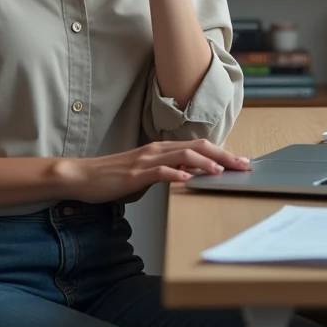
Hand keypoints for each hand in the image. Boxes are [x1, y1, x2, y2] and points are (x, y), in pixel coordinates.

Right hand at [56, 140, 251, 202]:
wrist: (83, 176)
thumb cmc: (113, 177)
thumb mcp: (145, 174)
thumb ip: (166, 172)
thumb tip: (187, 178)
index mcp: (161, 148)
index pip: (199, 146)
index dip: (223, 153)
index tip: (240, 162)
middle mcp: (157, 149)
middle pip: (199, 146)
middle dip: (224, 156)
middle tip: (244, 165)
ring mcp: (146, 160)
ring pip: (184, 155)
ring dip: (207, 163)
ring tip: (223, 171)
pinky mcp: (135, 174)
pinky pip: (160, 171)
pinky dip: (177, 174)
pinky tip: (189, 179)